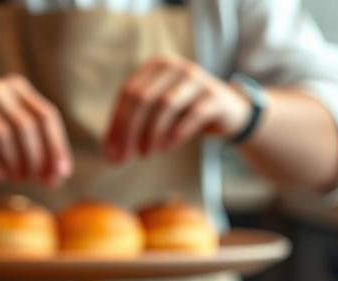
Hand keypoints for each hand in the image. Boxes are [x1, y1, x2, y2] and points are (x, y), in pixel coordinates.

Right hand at [0, 75, 71, 185]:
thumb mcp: (12, 134)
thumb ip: (37, 151)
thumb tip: (59, 176)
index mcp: (18, 88)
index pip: (47, 115)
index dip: (57, 146)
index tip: (61, 174)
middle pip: (27, 126)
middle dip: (36, 158)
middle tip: (35, 180)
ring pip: (5, 136)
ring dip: (15, 163)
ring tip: (17, 178)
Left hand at [104, 56, 250, 162]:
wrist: (228, 111)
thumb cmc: (185, 114)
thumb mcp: (157, 114)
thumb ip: (133, 126)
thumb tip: (109, 154)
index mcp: (156, 66)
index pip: (128, 93)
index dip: (116, 123)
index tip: (111, 152)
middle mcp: (175, 67)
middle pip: (143, 98)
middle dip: (130, 131)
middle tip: (125, 157)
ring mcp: (196, 79)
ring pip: (165, 105)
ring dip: (152, 133)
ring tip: (146, 154)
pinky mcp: (214, 96)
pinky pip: (191, 114)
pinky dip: (175, 134)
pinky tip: (166, 148)